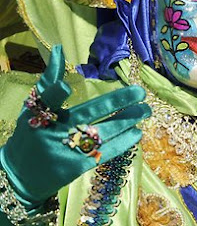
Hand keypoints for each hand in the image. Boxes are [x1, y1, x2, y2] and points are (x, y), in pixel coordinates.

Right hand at [0, 45, 150, 207]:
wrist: (22, 176)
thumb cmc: (30, 135)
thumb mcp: (31, 108)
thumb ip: (49, 80)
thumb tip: (60, 49)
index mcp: (40, 114)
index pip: (47, 100)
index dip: (55, 94)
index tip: (65, 87)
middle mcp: (54, 132)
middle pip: (88, 114)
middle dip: (117, 102)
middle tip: (140, 92)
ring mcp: (68, 150)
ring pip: (103, 132)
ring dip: (127, 120)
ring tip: (146, 110)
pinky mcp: (78, 166)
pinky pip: (105, 152)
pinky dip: (122, 142)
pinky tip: (137, 133)